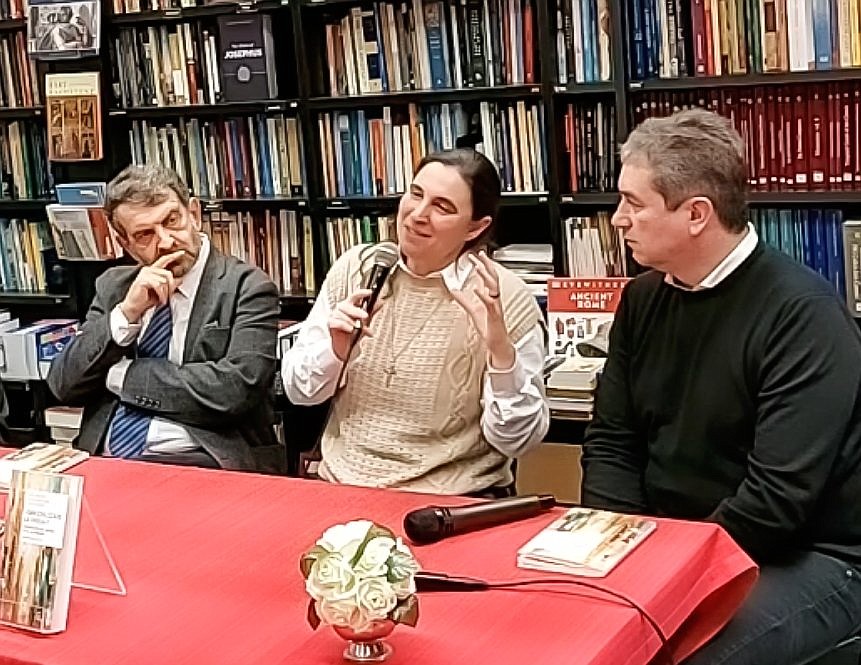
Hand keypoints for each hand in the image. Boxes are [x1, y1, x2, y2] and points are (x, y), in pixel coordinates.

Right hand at [119, 251, 184, 322]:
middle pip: (168, 273)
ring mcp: (144, 274)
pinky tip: (160, 299)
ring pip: (164, 280)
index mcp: (153, 270)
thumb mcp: (162, 291)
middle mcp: (148, 270)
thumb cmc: (146, 299)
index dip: (174, 255)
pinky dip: (161, 294)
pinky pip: (158, 285)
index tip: (182, 252)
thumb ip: (170, 284)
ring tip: (163, 299)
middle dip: (171, 287)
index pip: (164, 260)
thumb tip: (181, 279)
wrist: (134, 307)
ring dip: (166, 293)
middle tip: (169, 296)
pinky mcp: (142, 280)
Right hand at [328, 288, 375, 361]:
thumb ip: (372, 311)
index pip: (355, 296)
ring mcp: (335, 314)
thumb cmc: (353, 330)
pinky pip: (338, 322)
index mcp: (350, 305)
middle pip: (348, 305)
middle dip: (357, 311)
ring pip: (343, 315)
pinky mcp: (330, 323)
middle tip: (365, 316)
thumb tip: (380, 302)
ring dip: (352, 322)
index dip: (362, 293)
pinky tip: (350, 330)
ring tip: (357, 328)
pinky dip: (345, 326)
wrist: (346, 344)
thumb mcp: (365, 320)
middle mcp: (342, 308)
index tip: (370, 292)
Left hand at [450, 251, 514, 369]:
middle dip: (486, 265)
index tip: (477, 255)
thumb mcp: (472, 310)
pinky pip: (490, 303)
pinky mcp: (494, 315)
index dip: (483, 264)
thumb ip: (463, 300)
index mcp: (490, 296)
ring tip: (478, 267)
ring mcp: (495, 306)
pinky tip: (476, 289)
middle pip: (493, 277)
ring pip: (493, 287)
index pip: (488, 276)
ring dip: (486, 276)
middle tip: (480, 255)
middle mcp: (494, 299)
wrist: (496, 342)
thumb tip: (454, 290)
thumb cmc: (488, 327)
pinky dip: (483, 295)